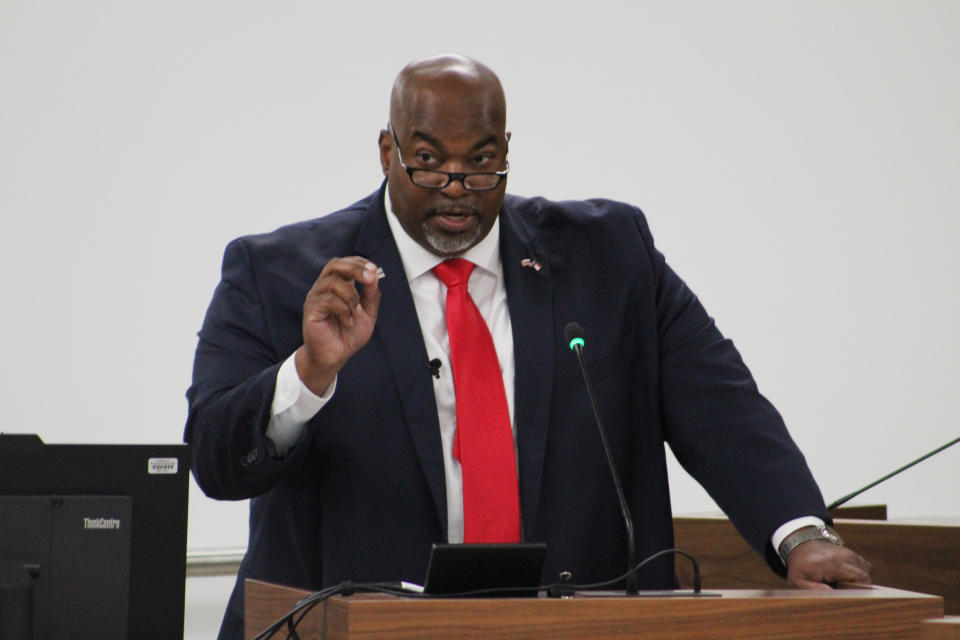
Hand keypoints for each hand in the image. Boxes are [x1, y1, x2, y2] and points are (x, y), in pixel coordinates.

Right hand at [294, 257, 380, 394]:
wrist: (336, 356)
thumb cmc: (348, 334)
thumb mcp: (368, 313)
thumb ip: (371, 295)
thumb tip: (374, 275)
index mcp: (337, 285)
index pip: (344, 263)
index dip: (359, 262)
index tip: (374, 270)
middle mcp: (324, 287)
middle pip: (334, 265)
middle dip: (355, 268)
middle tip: (369, 278)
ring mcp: (315, 297)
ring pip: (333, 282)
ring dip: (351, 295)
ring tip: (355, 312)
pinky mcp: (310, 310)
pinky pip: (328, 300)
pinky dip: (343, 309)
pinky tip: (347, 320)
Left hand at [786, 541, 871, 589]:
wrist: (800, 546)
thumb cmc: (800, 566)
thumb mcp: (799, 581)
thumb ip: (814, 589)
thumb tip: (832, 594)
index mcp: (831, 563)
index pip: (858, 578)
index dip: (856, 591)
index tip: (846, 596)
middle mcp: (843, 556)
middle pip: (865, 576)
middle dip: (858, 588)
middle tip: (843, 592)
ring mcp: (849, 552)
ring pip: (866, 572)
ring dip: (859, 582)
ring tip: (842, 584)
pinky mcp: (852, 553)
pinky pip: (865, 567)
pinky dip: (860, 575)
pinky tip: (847, 577)